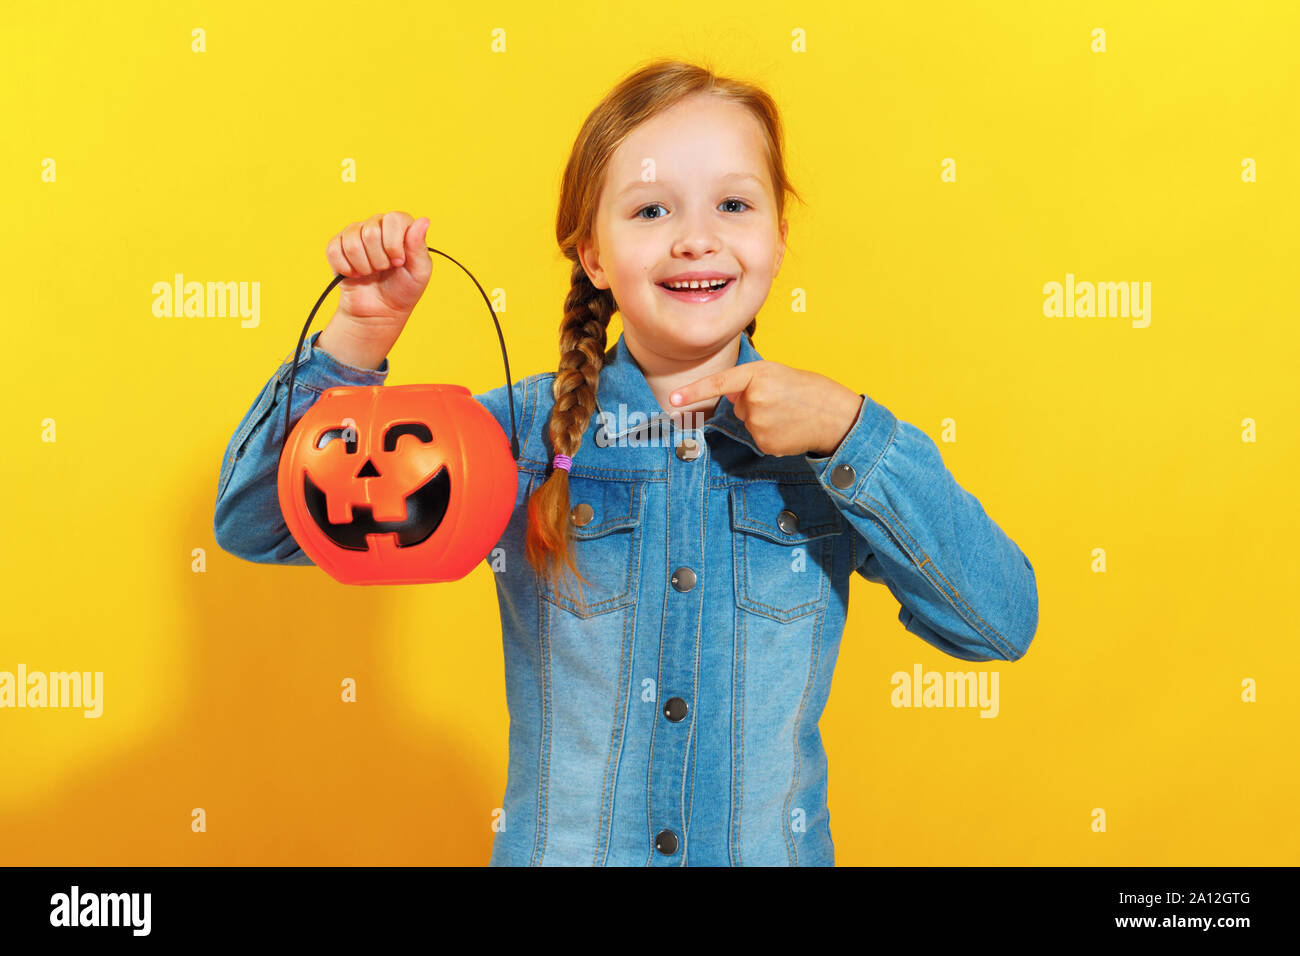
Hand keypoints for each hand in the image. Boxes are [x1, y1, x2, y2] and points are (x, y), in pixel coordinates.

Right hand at [317, 211, 432, 368]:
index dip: (395, 245)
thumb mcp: (419, 271)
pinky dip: (347, 269)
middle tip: (385, 270)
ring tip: (371, 273)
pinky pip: (334, 251)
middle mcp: (376, 224)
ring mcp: (355, 234)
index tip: (399, 262)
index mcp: (399, 226)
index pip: (393, 219)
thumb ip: (419, 246)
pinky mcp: (337, 246)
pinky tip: (356, 274)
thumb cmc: (403, 289)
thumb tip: (424, 221)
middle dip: (380, 260)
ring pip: (352, 243)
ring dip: (364, 267)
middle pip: (370, 232)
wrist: (380, 311)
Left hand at [669, 361, 863, 457]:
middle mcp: (755, 398)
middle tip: (784, 401)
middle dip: (755, 405)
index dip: (694, 391)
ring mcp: (759, 423)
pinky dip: (772, 436)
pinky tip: (790, 429)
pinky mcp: (765, 443)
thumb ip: (752, 383)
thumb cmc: (811, 391)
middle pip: (739, 407)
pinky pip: (759, 440)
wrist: (837, 416)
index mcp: (759, 374)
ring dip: (765, 421)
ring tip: (790, 415)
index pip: (720, 383)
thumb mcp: (779, 375)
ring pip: (749, 424)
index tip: (673, 399)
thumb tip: (732, 400)